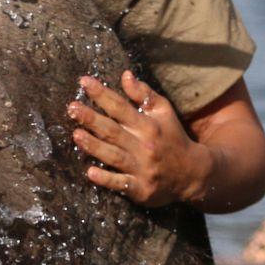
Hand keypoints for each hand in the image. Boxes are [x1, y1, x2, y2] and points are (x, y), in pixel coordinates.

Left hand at [68, 69, 210, 207]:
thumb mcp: (164, 112)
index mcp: (148, 125)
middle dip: (91, 119)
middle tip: (72, 108)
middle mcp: (144, 145)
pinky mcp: (141, 189)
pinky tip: (90, 173)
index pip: (121, 107)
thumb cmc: (173, 138)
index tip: (83, 82)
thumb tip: (125, 75)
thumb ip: (144, 94)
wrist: (193, 174)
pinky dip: (106, 179)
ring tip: (76, 135)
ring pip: (114, 156)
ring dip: (94, 146)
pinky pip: (121, 184)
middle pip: (113, 131)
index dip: (101, 94)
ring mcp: (142, 168)